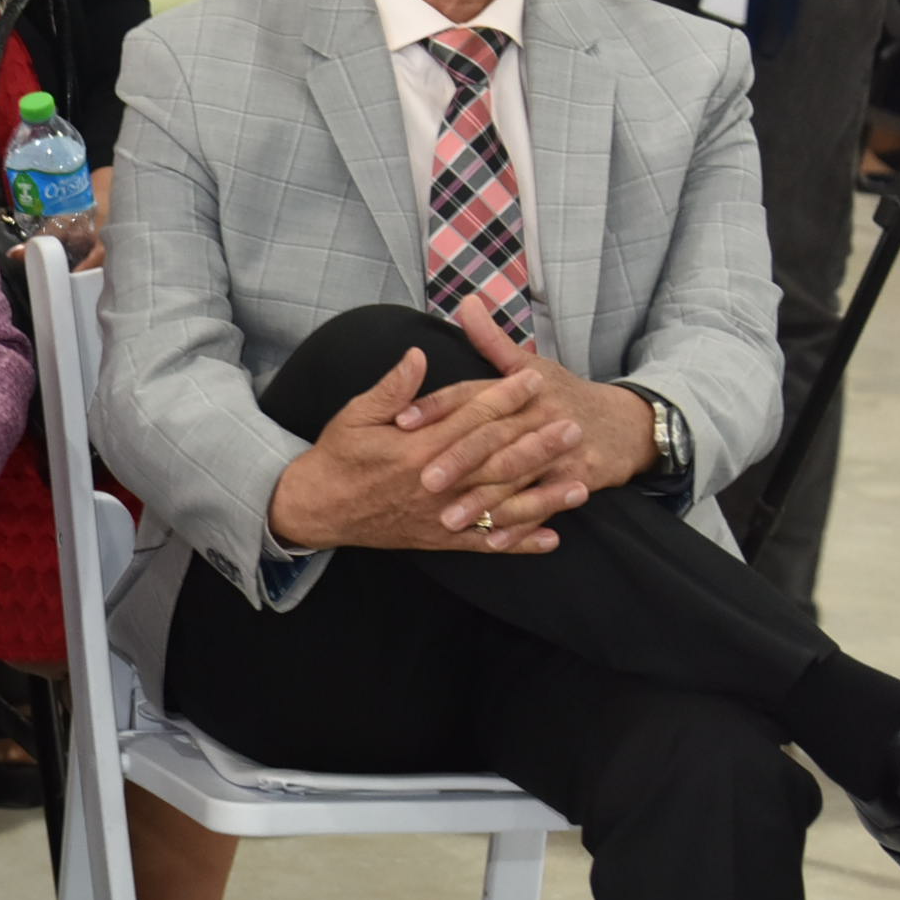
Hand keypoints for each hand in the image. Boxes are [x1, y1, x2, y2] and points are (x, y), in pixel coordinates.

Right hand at [264, 341, 583, 556]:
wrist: (317, 509)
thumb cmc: (338, 457)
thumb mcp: (355, 415)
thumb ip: (392, 388)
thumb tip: (418, 356)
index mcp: (415, 451)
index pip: (471, 419)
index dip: (505, 398)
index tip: (535, 380)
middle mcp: (435, 485)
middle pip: (497, 462)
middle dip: (538, 444)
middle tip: (574, 426)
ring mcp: (440, 515)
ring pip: (501, 506)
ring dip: (543, 497)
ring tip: (581, 486)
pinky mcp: (440, 538)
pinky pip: (486, 543)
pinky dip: (519, 543)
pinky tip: (551, 539)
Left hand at [397, 298, 656, 503]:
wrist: (626, 424)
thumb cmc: (565, 394)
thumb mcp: (532, 363)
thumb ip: (491, 339)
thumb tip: (467, 302)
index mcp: (522, 388)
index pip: (473, 395)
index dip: (436, 407)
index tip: (401, 421)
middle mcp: (540, 417)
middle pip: (493, 439)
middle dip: (458, 461)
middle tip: (422, 480)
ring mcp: (561, 451)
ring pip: (516, 477)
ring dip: (483, 501)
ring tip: (448, 519)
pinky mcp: (578, 479)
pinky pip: (544, 505)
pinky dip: (519, 524)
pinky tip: (491, 540)